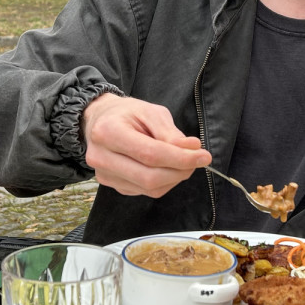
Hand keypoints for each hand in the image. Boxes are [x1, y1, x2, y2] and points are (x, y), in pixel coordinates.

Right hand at [82, 94, 210, 197]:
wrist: (100, 121)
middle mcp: (101, 158)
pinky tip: (166, 167)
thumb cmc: (127, 114)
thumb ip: (170, 132)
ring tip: (182, 161)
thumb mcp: (150, 112)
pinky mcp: (112, 185)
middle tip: (197, 160)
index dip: (180, 158)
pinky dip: (163, 182)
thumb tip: (193, 149)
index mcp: (108, 132)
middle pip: (149, 177)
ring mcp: (104, 175)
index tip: (204, 156)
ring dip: (174, 178)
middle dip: (180, 171)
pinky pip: (145, 192)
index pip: (150, 154)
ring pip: (149, 189)